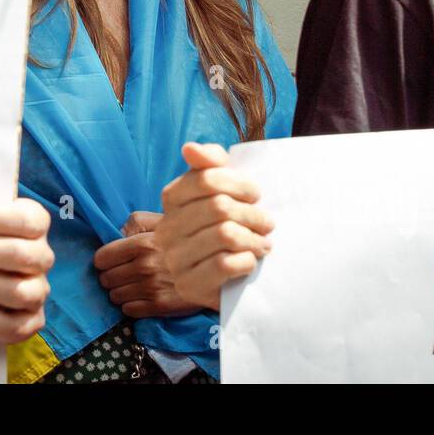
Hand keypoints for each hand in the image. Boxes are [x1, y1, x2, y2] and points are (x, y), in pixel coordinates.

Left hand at [93, 210, 202, 318]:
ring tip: (132, 286)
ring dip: (120, 292)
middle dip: (111, 276)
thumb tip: (117, 234)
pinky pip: (129, 311)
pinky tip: (141, 297)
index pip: (102, 258)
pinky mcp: (160, 306)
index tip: (111, 262)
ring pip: (115, 296)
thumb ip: (135, 222)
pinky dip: (130, 305)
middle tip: (122, 274)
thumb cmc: (185, 239)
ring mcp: (151, 288)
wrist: (216, 264)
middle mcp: (144, 266)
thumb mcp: (161, 220)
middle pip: (106, 279)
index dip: (104, 260)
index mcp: (141, 243)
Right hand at [156, 143, 273, 310]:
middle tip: (266, 222)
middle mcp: (166, 229)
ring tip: (263, 243)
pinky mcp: (189, 286)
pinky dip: (246, 261)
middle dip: (252, 214)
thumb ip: (210, 162)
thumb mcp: (222, 189)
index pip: (206, 179)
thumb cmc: (227, 224)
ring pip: (224, 235)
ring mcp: (174, 259)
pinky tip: (250, 261)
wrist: (226, 277)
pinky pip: (225, 264)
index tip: (255, 194)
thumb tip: (189, 148)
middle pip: (219, 208)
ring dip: (254, 239)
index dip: (239, 184)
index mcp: (171, 199)